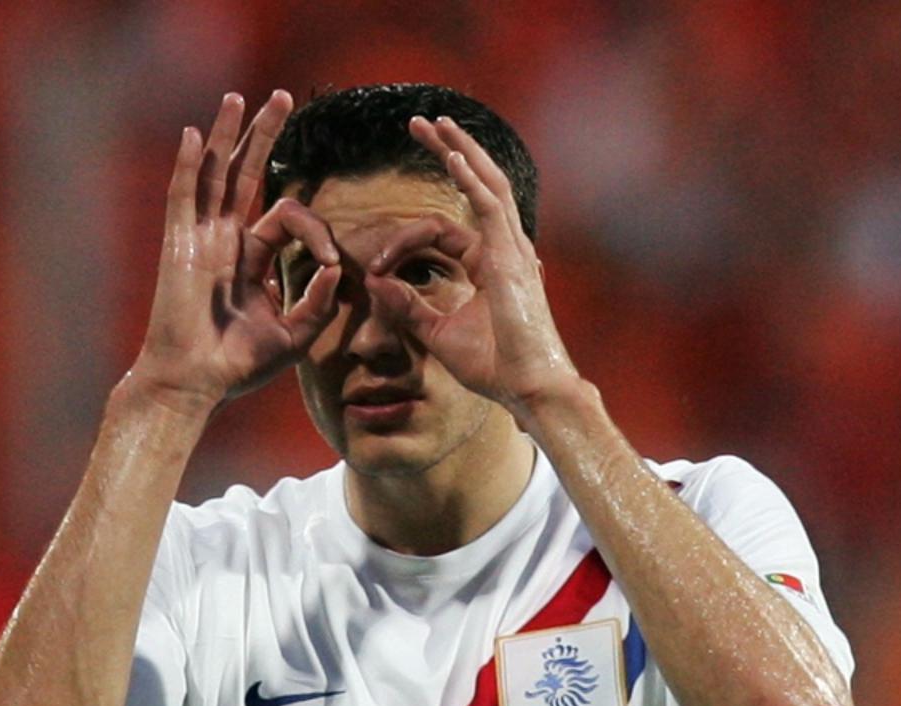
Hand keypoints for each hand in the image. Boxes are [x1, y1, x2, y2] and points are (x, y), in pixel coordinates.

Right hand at [129, 91, 341, 416]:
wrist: (196, 383)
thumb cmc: (239, 365)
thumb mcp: (295, 334)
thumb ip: (318, 302)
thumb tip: (334, 268)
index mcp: (251, 258)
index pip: (286, 216)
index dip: (315, 231)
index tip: (328, 263)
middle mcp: (225, 240)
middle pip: (245, 174)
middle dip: (264, 134)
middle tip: (282, 96)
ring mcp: (200, 239)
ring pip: (215, 174)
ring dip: (227, 135)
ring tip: (238, 97)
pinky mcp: (180, 247)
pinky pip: (184, 198)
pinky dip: (189, 166)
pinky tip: (195, 135)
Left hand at [365, 116, 578, 414]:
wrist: (527, 387)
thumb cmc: (493, 366)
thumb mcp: (437, 333)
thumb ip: (407, 306)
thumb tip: (374, 284)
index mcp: (489, 264)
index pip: (442, 230)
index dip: (402, 241)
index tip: (373, 266)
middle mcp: (505, 248)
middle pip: (476, 185)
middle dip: (449, 150)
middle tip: (420, 123)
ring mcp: (513, 248)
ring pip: (486, 184)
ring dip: (459, 150)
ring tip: (434, 123)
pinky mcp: (511, 257)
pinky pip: (489, 207)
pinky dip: (469, 180)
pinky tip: (450, 157)